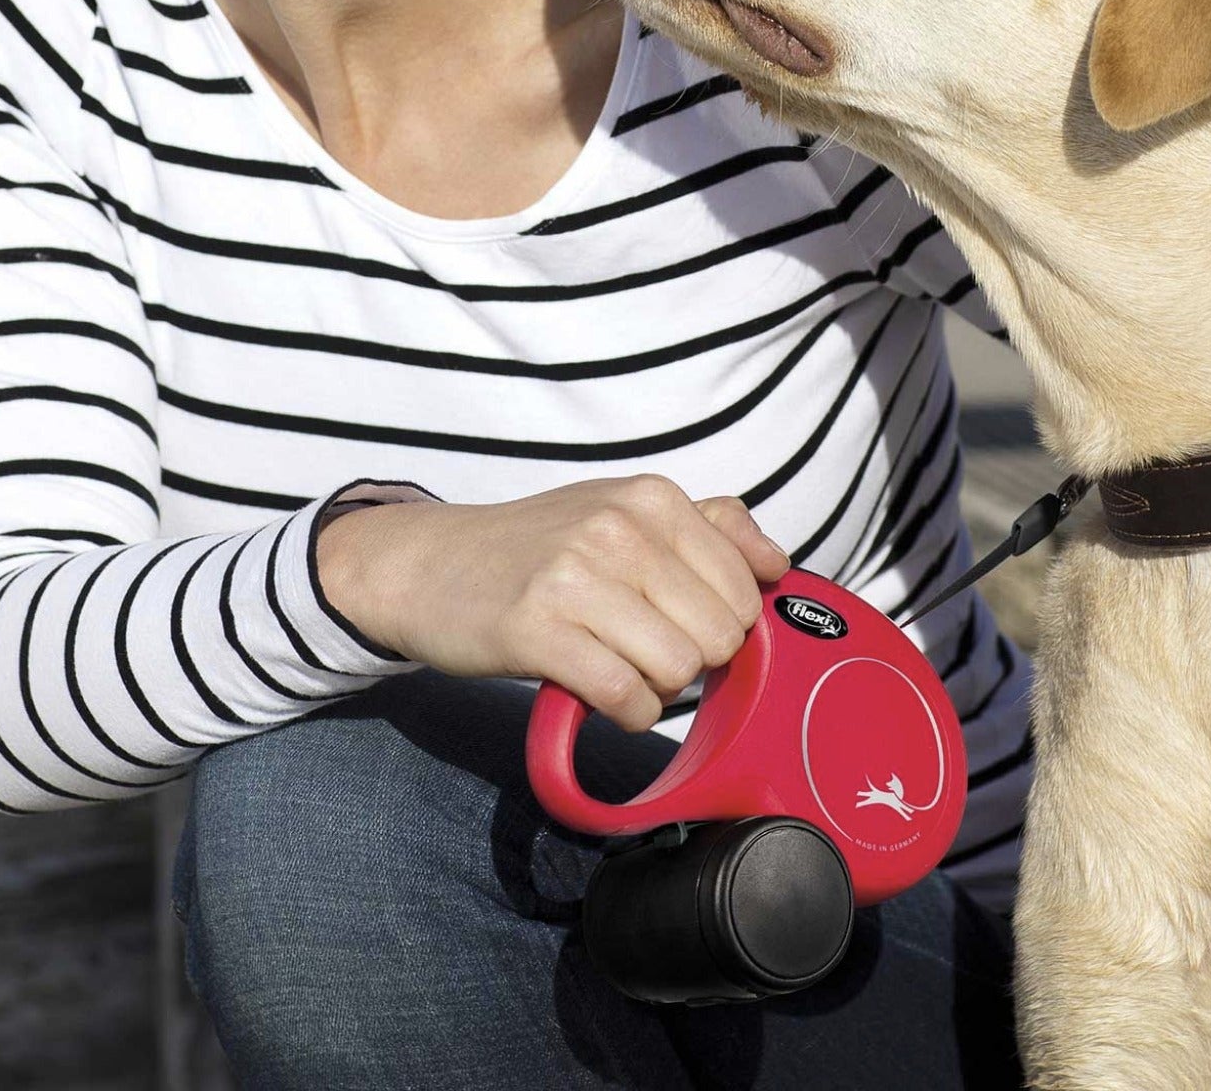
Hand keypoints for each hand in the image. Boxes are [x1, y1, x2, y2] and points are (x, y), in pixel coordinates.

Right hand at [315, 475, 789, 730]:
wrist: (431, 565)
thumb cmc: (541, 547)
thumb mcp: (624, 510)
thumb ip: (710, 527)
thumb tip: (778, 564)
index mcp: (652, 497)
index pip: (744, 588)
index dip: (723, 624)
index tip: (681, 625)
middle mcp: (619, 527)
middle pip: (718, 635)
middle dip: (694, 661)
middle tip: (645, 650)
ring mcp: (576, 577)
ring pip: (679, 670)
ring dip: (658, 689)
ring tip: (620, 667)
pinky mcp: (538, 631)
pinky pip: (626, 698)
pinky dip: (626, 713)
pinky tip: (603, 696)